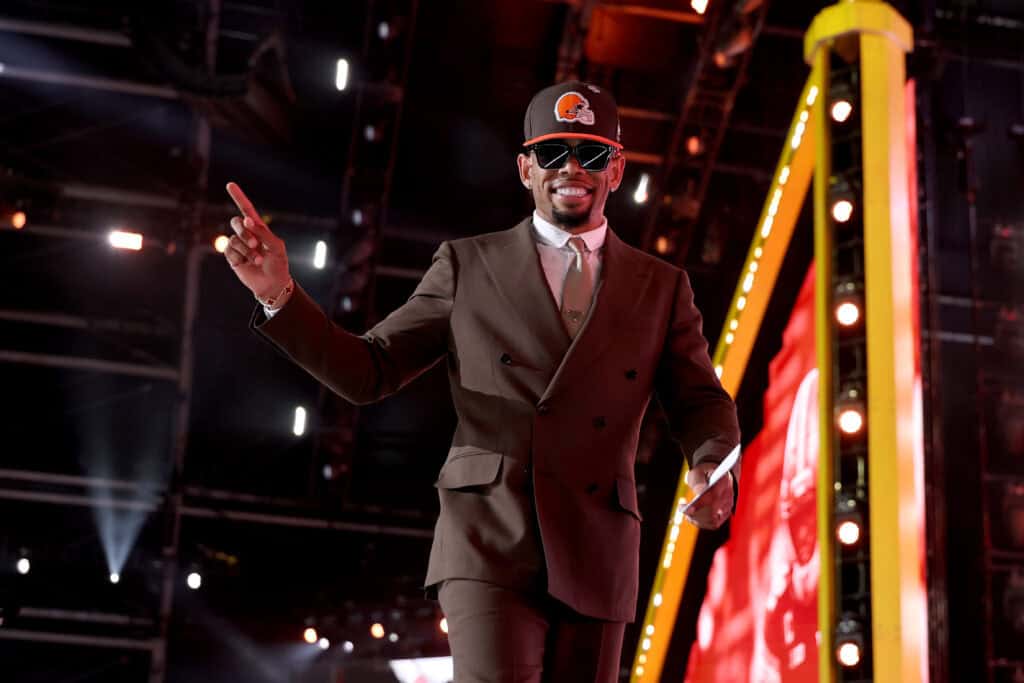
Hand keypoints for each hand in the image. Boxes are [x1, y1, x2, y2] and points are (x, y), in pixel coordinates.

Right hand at [223, 182, 290, 299]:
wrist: (273, 284)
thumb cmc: (278, 264)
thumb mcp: (276, 247)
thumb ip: (263, 232)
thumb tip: (248, 220)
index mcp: (258, 229)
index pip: (246, 209)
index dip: (239, 197)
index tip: (230, 185)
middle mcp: (246, 234)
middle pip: (236, 222)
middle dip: (244, 232)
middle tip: (255, 244)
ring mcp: (238, 246)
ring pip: (233, 238)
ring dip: (246, 250)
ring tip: (258, 260)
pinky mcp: (232, 257)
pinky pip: (229, 250)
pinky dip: (240, 256)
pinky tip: (248, 263)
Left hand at [683, 461, 734, 529]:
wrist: (714, 475)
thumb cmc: (703, 473)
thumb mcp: (697, 472)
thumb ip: (698, 481)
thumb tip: (700, 492)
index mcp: (723, 480)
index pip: (713, 496)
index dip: (700, 504)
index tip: (687, 508)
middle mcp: (729, 495)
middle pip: (713, 511)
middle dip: (695, 514)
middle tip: (682, 507)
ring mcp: (728, 506)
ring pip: (713, 521)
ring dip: (696, 519)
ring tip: (685, 511)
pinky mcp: (724, 514)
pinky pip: (713, 524)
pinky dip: (700, 522)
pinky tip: (691, 516)